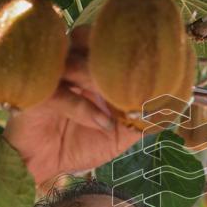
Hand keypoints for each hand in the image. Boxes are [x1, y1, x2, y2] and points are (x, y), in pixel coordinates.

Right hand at [4, 29, 142, 186]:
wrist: (45, 166)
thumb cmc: (79, 143)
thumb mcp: (118, 134)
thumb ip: (140, 119)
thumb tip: (170, 107)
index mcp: (89, 68)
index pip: (108, 44)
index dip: (130, 49)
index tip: (157, 58)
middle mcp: (69, 66)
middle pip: (89, 39)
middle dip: (113, 54)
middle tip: (136, 71)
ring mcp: (52, 78)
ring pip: (75, 61)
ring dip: (99, 77)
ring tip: (119, 98)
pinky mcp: (36, 97)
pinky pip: (61, 95)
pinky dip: (84, 108)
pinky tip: (102, 123)